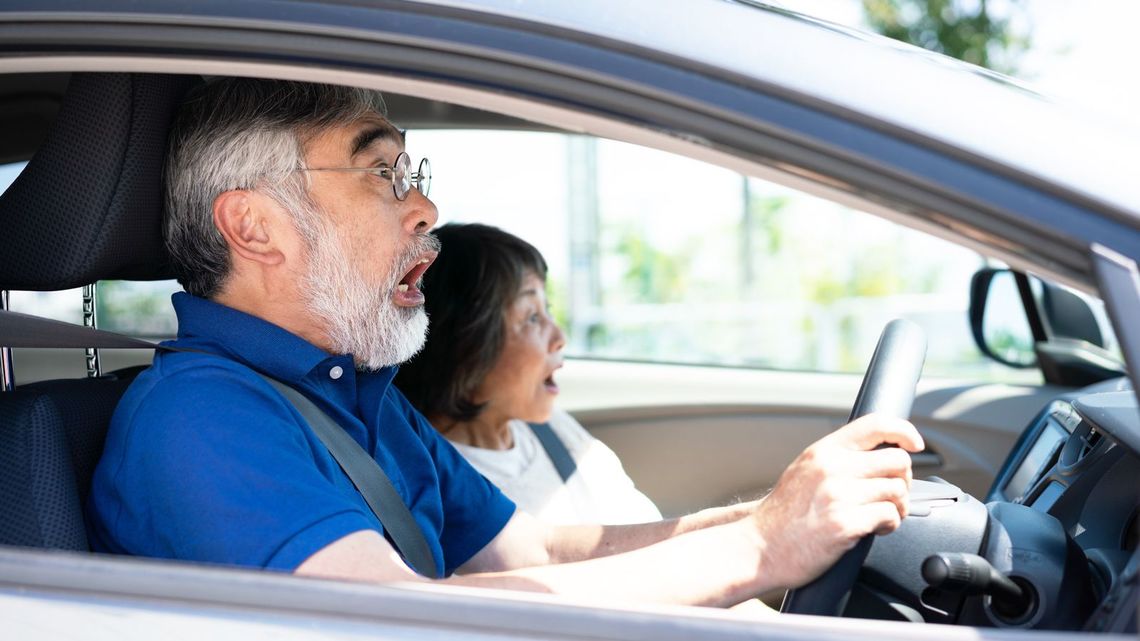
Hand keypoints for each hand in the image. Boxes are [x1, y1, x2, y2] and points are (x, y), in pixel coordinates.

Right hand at [751, 413, 924, 589]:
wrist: (759, 547)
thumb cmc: (783, 515)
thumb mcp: (805, 471)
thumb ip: (836, 458)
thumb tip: (878, 454)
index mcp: (823, 451)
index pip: (875, 425)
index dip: (904, 431)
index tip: (915, 443)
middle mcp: (831, 468)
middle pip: (897, 460)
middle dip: (903, 479)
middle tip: (891, 494)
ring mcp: (838, 496)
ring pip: (898, 490)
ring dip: (897, 506)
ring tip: (880, 515)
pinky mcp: (845, 524)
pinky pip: (889, 516)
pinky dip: (889, 525)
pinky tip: (874, 529)